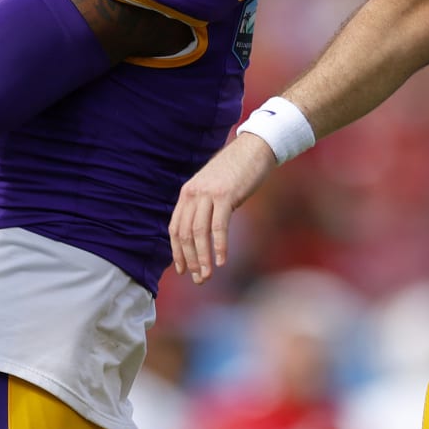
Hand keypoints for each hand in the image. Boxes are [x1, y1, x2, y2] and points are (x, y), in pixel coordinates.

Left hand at [169, 134, 276, 283]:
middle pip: (185, 234)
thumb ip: (204, 207)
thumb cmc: (236, 172)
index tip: (182, 269)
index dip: (177, 252)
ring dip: (202, 258)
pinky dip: (219, 246)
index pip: (175, 228)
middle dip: (190, 260)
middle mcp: (193, 194)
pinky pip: (218, 226)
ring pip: (199, 233)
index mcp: (187, 194)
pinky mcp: (225, 195)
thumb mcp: (212, 188)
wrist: (253, 150)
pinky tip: (221, 260)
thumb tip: (202, 234)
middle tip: (198, 278)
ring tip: (206, 275)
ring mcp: (208, 194)